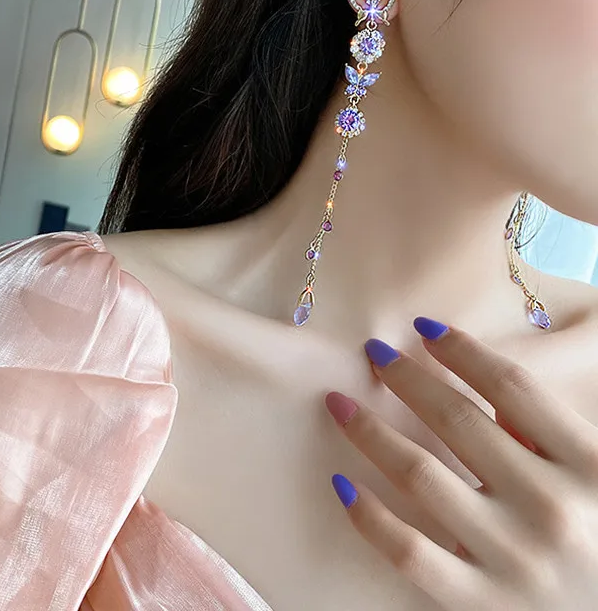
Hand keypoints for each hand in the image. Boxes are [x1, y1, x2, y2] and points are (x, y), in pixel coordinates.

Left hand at [324, 317, 597, 610]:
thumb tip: (484, 383)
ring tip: (338, 403)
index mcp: (590, 467)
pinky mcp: (482, 604)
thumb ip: (552, 434)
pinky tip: (342, 483)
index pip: (512, 386)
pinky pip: (409, 552)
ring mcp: (513, 560)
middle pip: (456, 420)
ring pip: (420, 474)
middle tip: (372, 352)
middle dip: (406, 378)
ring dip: (370, 431)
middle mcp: (551, 508)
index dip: (462, 349)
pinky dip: (369, 516)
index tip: (424, 326)